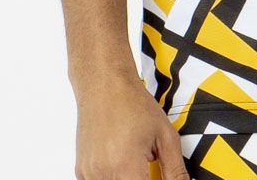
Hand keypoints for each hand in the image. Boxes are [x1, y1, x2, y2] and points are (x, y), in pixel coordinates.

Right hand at [73, 72, 188, 178]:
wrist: (104, 85)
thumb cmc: (134, 104)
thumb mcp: (165, 135)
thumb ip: (175, 170)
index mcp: (125, 167)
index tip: (156, 175)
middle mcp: (102, 175)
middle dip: (140, 178)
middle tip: (146, 163)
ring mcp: (88, 175)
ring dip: (126, 178)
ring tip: (132, 157)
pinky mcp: (81, 172)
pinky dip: (112, 177)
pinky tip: (118, 158)